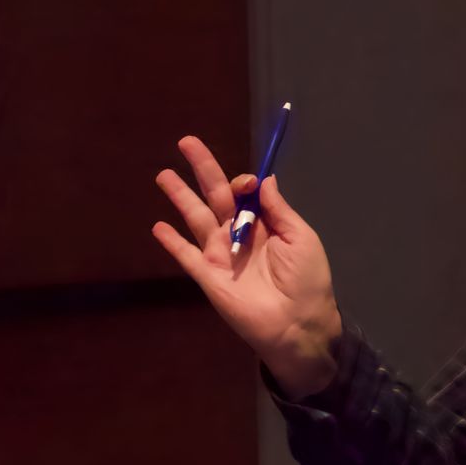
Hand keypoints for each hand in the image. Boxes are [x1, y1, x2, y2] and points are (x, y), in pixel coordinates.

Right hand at [151, 136, 343, 397]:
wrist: (297, 323)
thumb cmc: (307, 279)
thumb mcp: (300, 237)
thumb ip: (278, 209)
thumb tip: (263, 178)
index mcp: (267, 224)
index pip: (247, 192)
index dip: (244, 180)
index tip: (246, 181)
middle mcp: (241, 234)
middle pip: (218, 195)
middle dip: (203, 169)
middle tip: (187, 141)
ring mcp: (221, 253)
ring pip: (196, 217)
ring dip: (180, 196)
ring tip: (164, 174)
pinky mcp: (206, 274)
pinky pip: (184, 254)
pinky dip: (171, 241)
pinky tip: (158, 226)